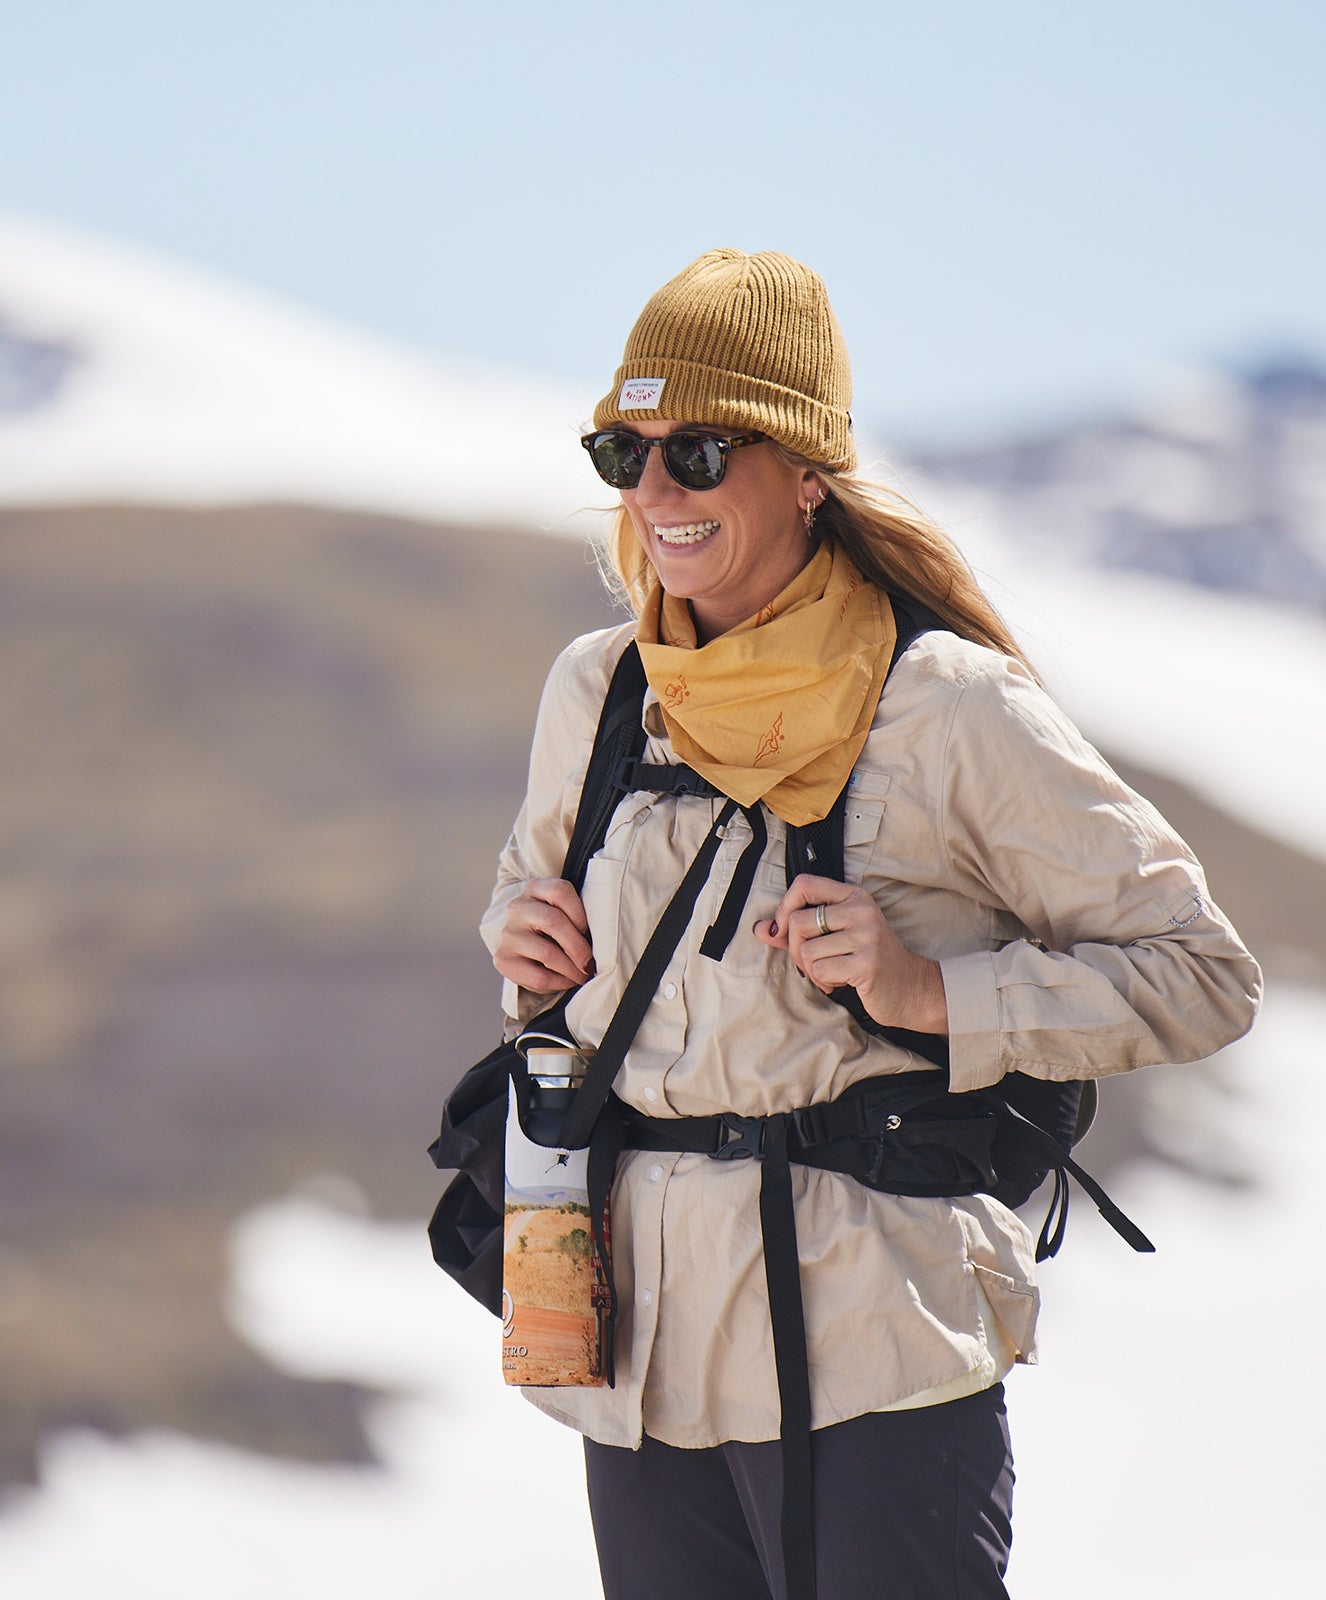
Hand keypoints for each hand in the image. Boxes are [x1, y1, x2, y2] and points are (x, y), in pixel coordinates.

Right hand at [493, 878, 595, 992]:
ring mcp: (508, 933)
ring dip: (572, 969)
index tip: (589, 932)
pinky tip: (567, 981)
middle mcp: (518, 907)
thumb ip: (579, 917)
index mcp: (535, 888)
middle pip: (553, 921)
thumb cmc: (555, 928)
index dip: (580, 913)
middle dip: (578, 946)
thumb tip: (604, 940)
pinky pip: (538, 976)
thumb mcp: (566, 913)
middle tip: (591, 963)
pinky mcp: (503, 959)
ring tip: (583, 975)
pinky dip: (559, 982)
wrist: (526, 947)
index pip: (559, 891)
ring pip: (547, 952)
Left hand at [753, 874, 947, 1034]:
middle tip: (811, 962)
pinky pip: (819, 970)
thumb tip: (759, 929)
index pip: (804, 884)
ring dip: (811, 970)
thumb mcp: (836, 936)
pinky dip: (822, 982)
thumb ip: (797, 931)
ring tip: (831, 972)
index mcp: (853, 896)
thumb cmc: (868, 960)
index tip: (784, 929)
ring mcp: (865, 936)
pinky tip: (839, 982)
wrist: (912, 988)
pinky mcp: (866, 963)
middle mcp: (860, 910)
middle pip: (798, 921)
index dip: (784, 907)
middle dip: (795, 949)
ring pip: (807, 950)